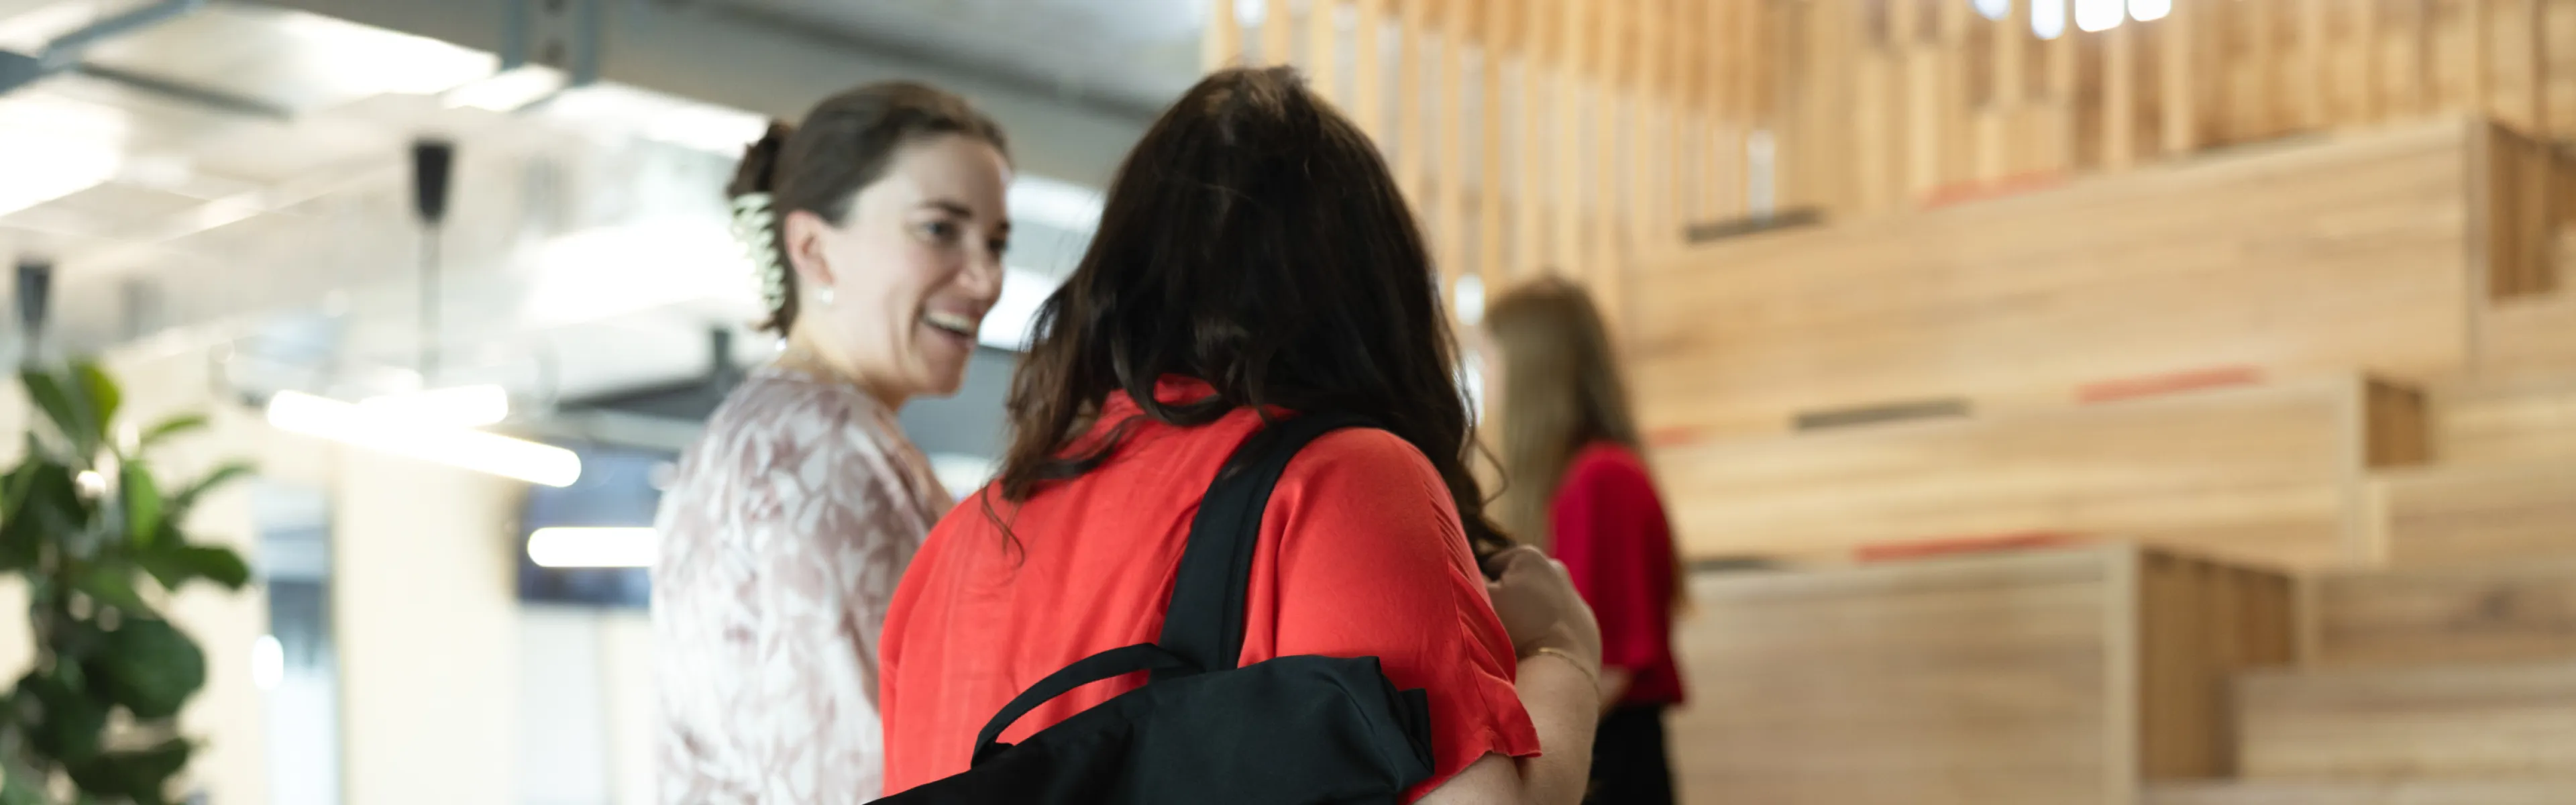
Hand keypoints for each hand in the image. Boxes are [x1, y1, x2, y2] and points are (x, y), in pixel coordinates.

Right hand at [1481, 546, 1601, 669]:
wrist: (1559, 667)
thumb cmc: (1515, 626)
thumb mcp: (1481, 598)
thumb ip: (1472, 579)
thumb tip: (1473, 576)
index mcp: (1528, 556)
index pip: (1491, 565)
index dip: (1481, 585)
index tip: (1482, 606)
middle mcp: (1555, 567)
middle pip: (1519, 581)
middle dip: (1509, 597)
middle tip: (1499, 622)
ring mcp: (1575, 595)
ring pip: (1541, 601)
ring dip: (1529, 613)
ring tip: (1519, 638)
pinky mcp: (1587, 622)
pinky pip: (1560, 621)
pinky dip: (1549, 630)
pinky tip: (1540, 647)